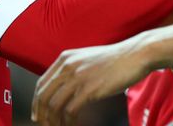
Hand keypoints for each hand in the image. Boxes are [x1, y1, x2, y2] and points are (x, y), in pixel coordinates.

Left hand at [32, 40, 149, 124]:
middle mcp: (68, 67)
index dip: (37, 102)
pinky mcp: (89, 89)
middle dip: (41, 115)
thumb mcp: (88, 58)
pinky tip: (73, 125)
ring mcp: (78, 77)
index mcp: (65, 59)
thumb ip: (73, 69)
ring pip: (53, 105)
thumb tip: (64, 87)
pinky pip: (70, 111)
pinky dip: (68, 122)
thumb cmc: (116, 59)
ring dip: (53, 121)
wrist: (136, 54)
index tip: (38, 114)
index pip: (41, 84)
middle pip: (43, 96)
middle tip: (44, 125)